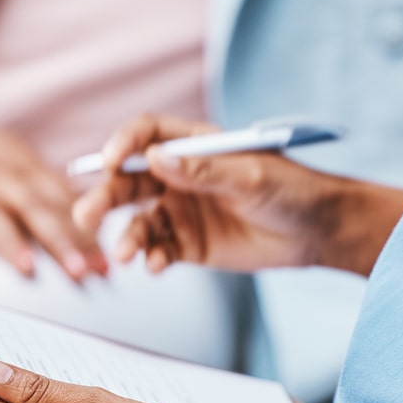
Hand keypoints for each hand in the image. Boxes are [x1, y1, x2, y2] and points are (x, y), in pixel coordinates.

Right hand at [0, 107, 106, 280]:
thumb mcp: (14, 157)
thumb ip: (48, 187)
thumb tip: (93, 219)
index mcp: (22, 164)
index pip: (61, 200)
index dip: (86, 231)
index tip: (106, 262)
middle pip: (32, 207)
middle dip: (60, 239)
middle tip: (82, 271)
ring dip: (8, 241)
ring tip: (28, 269)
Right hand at [71, 114, 344, 273]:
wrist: (316, 231)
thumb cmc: (291, 189)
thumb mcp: (251, 176)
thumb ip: (204, 171)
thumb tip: (156, 159)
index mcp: (192, 145)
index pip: (146, 136)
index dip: (123, 144)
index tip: (109, 162)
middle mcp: (178, 176)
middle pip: (128, 180)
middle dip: (105, 196)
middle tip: (87, 215)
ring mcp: (181, 210)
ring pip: (138, 220)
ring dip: (125, 235)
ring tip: (123, 254)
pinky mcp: (188, 244)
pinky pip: (159, 250)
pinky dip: (151, 258)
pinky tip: (155, 266)